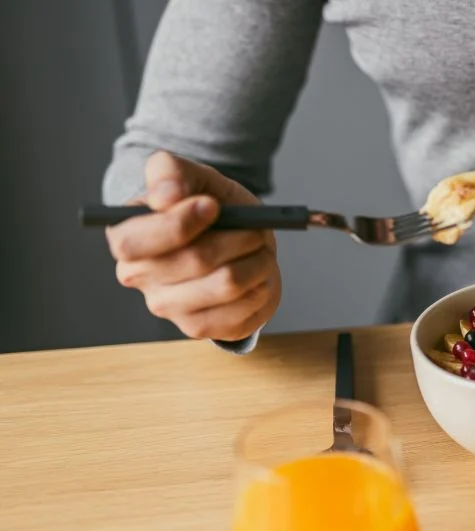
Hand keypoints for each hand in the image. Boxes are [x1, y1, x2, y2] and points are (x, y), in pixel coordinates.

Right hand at [105, 151, 280, 341]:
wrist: (240, 245)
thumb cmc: (212, 210)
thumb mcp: (196, 179)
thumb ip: (171, 171)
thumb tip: (165, 195)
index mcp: (126, 237)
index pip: (134, 242)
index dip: (178, 224)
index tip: (213, 206)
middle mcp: (137, 276)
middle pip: (194, 261)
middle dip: (236, 238)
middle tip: (253, 229)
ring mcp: (167, 308)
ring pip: (226, 284)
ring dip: (256, 261)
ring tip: (258, 250)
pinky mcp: (198, 328)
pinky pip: (242, 309)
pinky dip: (262, 285)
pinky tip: (257, 274)